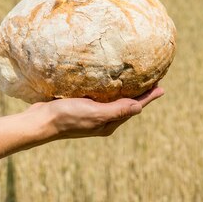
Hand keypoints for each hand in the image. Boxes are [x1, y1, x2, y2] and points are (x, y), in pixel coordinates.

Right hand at [34, 85, 164, 138]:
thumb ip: (117, 110)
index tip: (162, 86)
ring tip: (136, 78)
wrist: (40, 121)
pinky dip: (110, 88)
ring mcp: (92, 113)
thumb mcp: (95, 113)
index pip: (134, 107)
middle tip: (154, 78)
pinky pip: (101, 96)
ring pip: (115, 100)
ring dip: (126, 90)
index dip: (148, 97)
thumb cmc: (67, 117)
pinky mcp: (81, 105)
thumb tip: (140, 107)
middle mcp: (103, 119)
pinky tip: (109, 80)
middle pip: (127, 104)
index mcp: (109, 123)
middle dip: (141, 93)